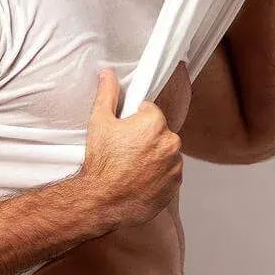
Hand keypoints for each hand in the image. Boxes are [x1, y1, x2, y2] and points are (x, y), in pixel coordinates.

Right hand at [79, 69, 183, 229]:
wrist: (102, 201)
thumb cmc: (101, 163)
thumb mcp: (99, 122)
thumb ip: (107, 94)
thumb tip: (107, 73)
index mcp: (155, 122)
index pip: (149, 112)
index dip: (134, 122)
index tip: (123, 135)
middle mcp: (171, 141)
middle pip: (160, 132)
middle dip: (146, 139)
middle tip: (125, 152)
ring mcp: (175, 165)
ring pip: (166, 153)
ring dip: (154, 157)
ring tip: (131, 168)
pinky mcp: (175, 184)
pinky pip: (169, 173)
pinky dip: (159, 175)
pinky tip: (140, 180)